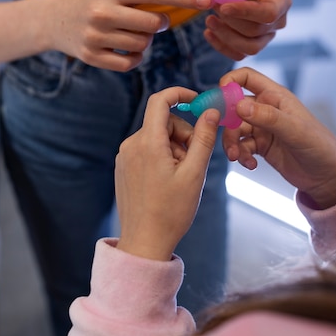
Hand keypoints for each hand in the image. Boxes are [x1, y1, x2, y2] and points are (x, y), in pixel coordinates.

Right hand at [49, 0, 209, 70]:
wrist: (53, 19)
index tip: (207, 1)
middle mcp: (102, 12)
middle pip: (154, 24)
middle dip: (161, 23)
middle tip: (154, 20)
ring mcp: (95, 36)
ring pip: (143, 45)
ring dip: (146, 40)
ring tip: (133, 32)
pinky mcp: (91, 57)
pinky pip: (130, 63)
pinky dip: (135, 57)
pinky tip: (126, 48)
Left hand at [115, 87, 219, 260]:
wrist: (144, 242)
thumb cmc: (171, 211)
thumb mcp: (195, 173)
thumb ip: (204, 139)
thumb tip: (212, 112)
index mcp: (148, 142)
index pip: (161, 100)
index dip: (180, 94)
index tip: (197, 100)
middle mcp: (131, 144)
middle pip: (163, 121)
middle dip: (184, 133)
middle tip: (196, 159)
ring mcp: (124, 156)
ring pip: (156, 136)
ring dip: (174, 147)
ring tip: (182, 175)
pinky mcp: (123, 166)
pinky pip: (146, 148)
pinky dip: (162, 155)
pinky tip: (168, 180)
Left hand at [204, 0, 291, 59]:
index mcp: (282, 0)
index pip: (268, 12)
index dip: (245, 12)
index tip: (223, 6)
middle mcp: (279, 22)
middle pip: (255, 31)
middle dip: (230, 21)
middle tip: (213, 7)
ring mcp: (268, 37)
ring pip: (249, 47)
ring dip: (225, 36)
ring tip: (208, 20)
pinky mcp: (255, 46)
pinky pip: (240, 55)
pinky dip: (221, 46)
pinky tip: (208, 33)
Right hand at [221, 67, 335, 209]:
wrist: (327, 177)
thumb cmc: (320, 147)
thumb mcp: (295, 131)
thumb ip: (268, 117)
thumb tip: (239, 105)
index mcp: (275, 96)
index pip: (246, 78)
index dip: (230, 81)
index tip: (219, 95)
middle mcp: (266, 109)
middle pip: (233, 106)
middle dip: (225, 122)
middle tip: (223, 136)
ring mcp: (262, 128)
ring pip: (234, 129)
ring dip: (231, 143)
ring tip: (237, 157)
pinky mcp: (260, 145)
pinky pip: (241, 146)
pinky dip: (241, 155)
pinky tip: (250, 165)